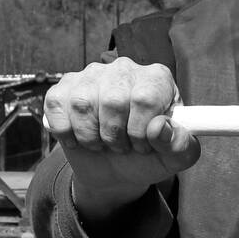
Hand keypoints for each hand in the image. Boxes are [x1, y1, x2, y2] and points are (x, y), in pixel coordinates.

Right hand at [44, 58, 200, 196]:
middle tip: (121, 147)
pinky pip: (57, 106)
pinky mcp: (63, 88)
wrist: (114, 168)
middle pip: (113, 100)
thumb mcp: (173, 158)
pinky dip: (66, 132)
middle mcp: (124, 69)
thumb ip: (181, 145)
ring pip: (82, 103)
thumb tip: (160, 128)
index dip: (140, 130)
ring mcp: (91, 75)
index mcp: (156, 79)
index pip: (145, 98)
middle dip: (116, 136)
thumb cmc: (148, 156)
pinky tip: (79, 139)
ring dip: (91, 137)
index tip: (142, 145)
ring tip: (103, 143)